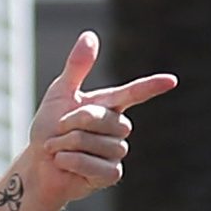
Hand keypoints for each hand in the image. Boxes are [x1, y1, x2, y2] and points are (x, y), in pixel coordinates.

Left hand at [1, 32, 175, 210]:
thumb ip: (77, 67)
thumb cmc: (49, 129)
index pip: (134, 93)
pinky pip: (96, 165)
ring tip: (60, 149)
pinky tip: (64, 163)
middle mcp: (117, 128)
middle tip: (59, 130)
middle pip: (105, 119)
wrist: (39, 165)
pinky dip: (72, 162)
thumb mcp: (60, 93)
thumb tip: (90, 35)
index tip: (171, 80)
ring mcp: (117, 152)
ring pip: (99, 143)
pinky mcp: (112, 174)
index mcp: (108, 105)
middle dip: (75, 123)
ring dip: (69, 144)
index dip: (151, 86)